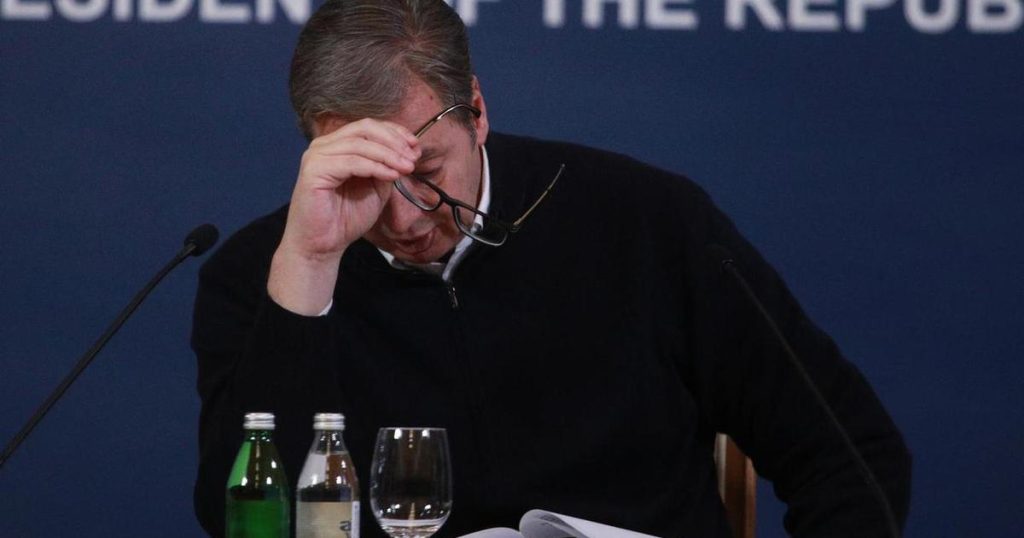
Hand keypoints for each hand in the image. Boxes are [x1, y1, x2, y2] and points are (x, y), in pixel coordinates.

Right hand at [268, 118, 419, 314]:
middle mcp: (324, 146)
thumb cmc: (345, 219)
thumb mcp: (375, 188)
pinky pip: (352, 162)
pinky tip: (392, 175)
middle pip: (364, 128)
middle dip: (394, 141)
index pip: (368, 127)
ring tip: (407, 167)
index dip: (394, 132)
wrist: (322, 246)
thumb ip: (386, 168)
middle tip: (413, 157)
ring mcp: (317, 156)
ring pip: (360, 143)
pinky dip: (375, 167)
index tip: (415, 146)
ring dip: (389, 154)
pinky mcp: (314, 170)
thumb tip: (406, 152)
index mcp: (337, 146)